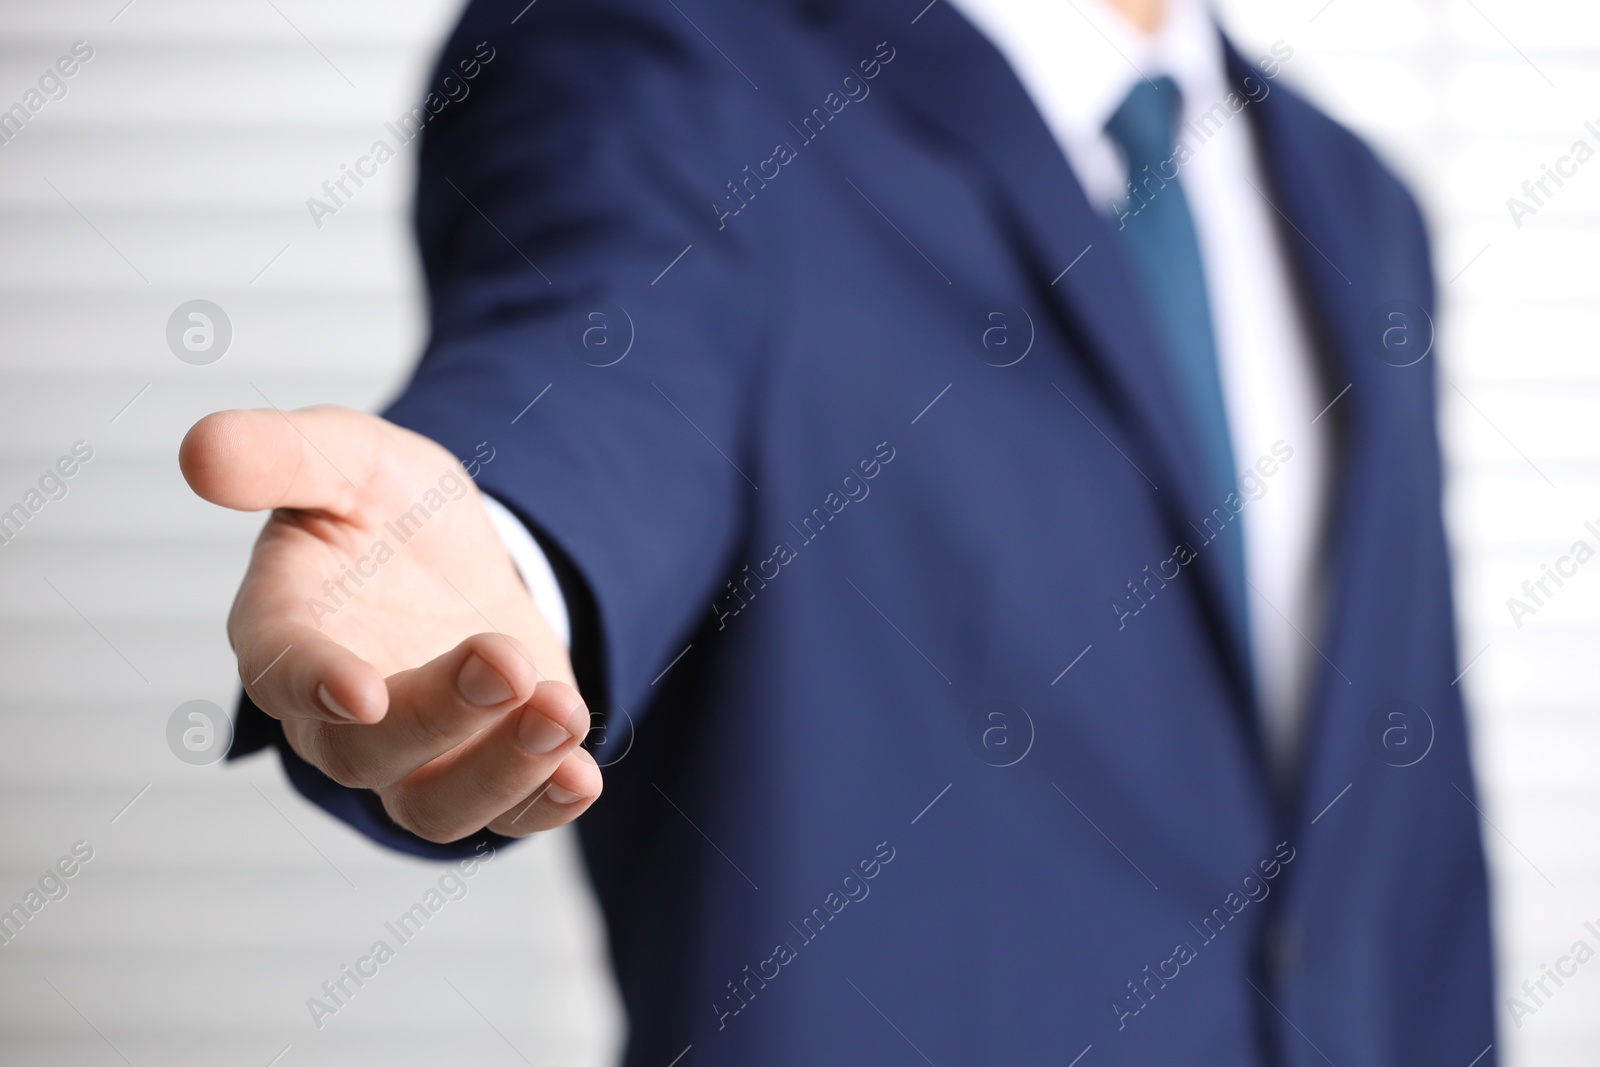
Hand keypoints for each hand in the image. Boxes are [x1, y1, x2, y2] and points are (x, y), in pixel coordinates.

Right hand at [180, 406, 600, 841]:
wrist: (456, 552)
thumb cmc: (384, 508)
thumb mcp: (346, 456)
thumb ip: (281, 454)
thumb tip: (199, 447)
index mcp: (285, 631)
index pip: (278, 673)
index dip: (312, 686)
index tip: (363, 692)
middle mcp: (337, 716)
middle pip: (365, 754)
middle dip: (440, 715)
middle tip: (506, 661)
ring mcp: (411, 758)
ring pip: (434, 807)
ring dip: (500, 771)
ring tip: (561, 712)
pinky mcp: (481, 771)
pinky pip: (503, 818)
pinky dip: (541, 806)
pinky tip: (580, 773)